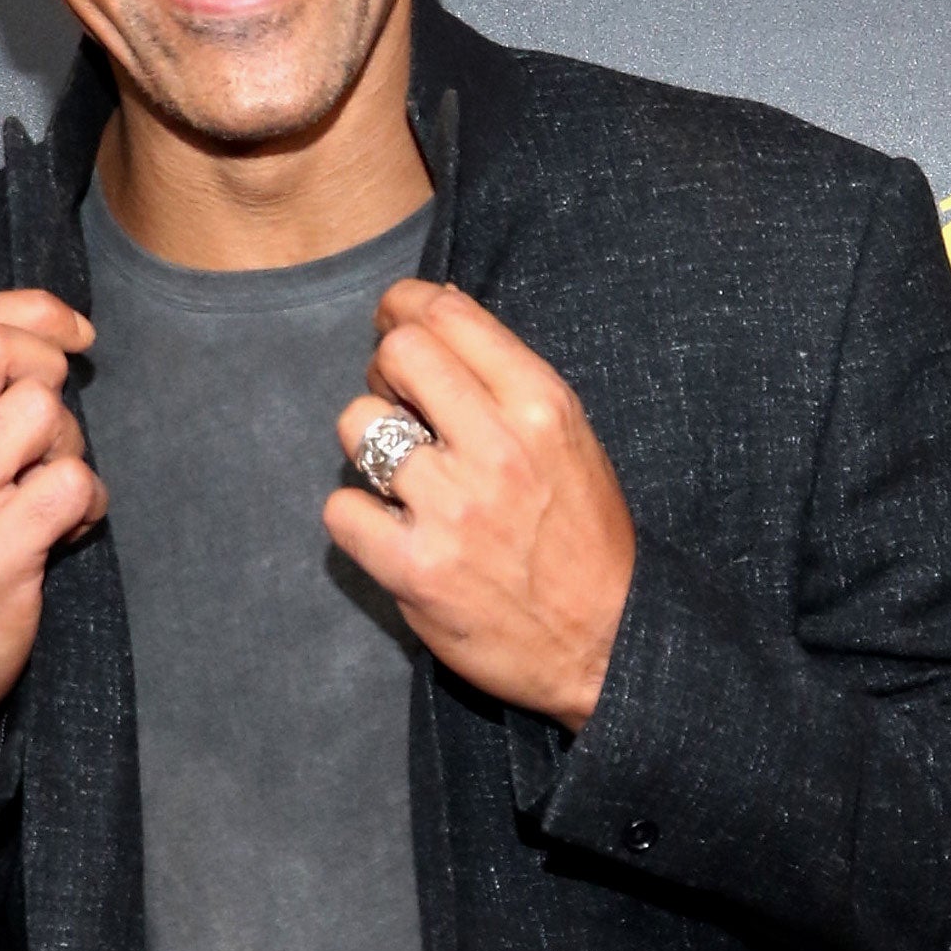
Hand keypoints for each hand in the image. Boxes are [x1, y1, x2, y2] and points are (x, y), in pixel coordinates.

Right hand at [0, 290, 103, 766]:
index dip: (31, 312)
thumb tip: (32, 339)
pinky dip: (90, 503)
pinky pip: (75, 483)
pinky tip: (67, 530)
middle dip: (50, 368)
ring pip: (43, 412)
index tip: (72, 331)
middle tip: (55, 422)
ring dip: (71, 446)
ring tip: (52, 489)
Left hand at [325, 282, 634, 734]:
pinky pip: (342, 510)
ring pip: (357, 426)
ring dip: (368, 448)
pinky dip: (358, 519)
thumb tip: (430, 313)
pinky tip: (392, 530)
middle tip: (399, 407)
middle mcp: (497, 448)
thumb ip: (504, 380)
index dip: (403, 307)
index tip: (393, 320)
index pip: (447, 314)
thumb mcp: (569, 439)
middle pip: (396, 355)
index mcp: (541, 406)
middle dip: (385, 374)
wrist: (608, 643)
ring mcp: (452, 509)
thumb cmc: (587, 540)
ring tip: (402, 478)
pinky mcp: (415, 568)